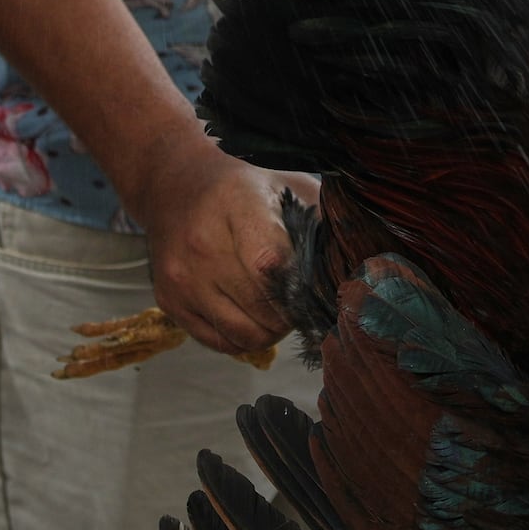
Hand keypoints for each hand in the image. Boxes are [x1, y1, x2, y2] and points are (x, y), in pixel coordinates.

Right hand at [121, 131, 311, 356]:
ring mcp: (181, 277)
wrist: (173, 186)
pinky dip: (243, 337)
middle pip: (263, 309)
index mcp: (236, 205)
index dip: (301, 288)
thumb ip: (321, 222)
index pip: (271, 265)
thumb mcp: (286, 187)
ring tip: (275, 307)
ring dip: (270, 331)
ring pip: (246, 336)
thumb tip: (360, 264)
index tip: (314, 287)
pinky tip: (249, 312)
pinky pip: (222, 343)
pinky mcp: (168, 301)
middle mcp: (201, 243)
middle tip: (298, 298)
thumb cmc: (243, 190)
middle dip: (292, 314)